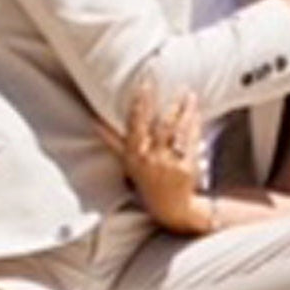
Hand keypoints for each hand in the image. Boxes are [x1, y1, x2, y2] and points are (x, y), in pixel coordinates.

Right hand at [100, 79, 211, 233]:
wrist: (169, 206)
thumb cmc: (147, 180)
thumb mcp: (127, 163)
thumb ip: (113, 142)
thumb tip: (93, 122)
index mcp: (133, 154)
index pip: (135, 123)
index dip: (140, 102)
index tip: (145, 83)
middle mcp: (150, 158)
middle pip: (162, 125)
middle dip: (171, 103)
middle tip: (179, 84)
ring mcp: (169, 164)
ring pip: (179, 130)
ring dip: (186, 110)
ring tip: (189, 93)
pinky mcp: (186, 167)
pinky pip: (191, 140)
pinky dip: (194, 124)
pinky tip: (196, 111)